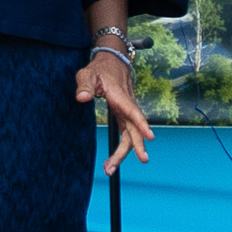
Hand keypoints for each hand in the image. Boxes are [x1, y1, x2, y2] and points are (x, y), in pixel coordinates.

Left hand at [75, 47, 152, 167]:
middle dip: (129, 150)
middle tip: (113, 167)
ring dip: (122, 154)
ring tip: (108, 169)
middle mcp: (128, 107)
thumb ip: (85, 85)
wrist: (113, 62)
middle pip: (133, 131)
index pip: (133, 112)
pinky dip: (122, 148)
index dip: (141, 124)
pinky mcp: (125, 116)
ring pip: (131, 136)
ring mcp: (128, 113)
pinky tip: (112, 160)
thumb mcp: (88, 74)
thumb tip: (82, 98)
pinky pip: (127, 134)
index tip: (149, 137)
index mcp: (121, 96)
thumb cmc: (100, 69)